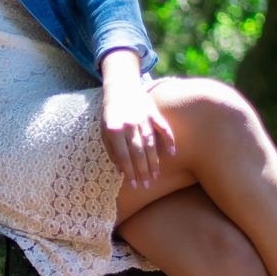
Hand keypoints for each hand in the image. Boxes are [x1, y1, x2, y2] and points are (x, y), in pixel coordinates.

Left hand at [99, 50, 175, 188]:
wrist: (120, 89)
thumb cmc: (110, 115)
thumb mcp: (104, 133)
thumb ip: (112, 151)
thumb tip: (120, 171)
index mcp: (114, 130)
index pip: (124, 156)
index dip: (129, 171)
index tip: (133, 184)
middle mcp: (129, 125)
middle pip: (138, 153)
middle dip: (143, 171)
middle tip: (146, 186)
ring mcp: (143, 118)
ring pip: (151, 144)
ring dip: (154, 162)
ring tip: (156, 177)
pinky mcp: (153, 113)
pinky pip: (163, 128)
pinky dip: (169, 140)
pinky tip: (172, 153)